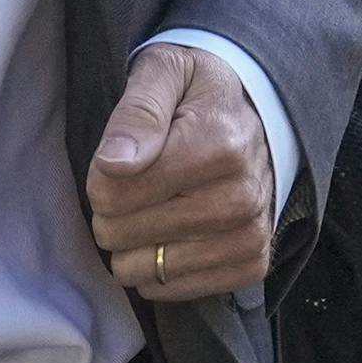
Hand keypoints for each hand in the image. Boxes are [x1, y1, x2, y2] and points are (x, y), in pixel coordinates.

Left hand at [88, 43, 271, 302]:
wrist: (260, 114)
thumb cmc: (199, 93)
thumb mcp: (164, 72)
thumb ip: (137, 112)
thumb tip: (114, 163)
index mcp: (217, 147)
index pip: (112, 193)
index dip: (100, 177)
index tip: (122, 159)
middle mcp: (240, 198)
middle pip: (121, 234)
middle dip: (114, 211)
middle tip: (139, 183)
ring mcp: (249, 236)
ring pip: (143, 269)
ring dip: (134, 243)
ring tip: (155, 207)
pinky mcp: (251, 264)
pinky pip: (171, 291)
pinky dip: (159, 269)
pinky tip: (172, 234)